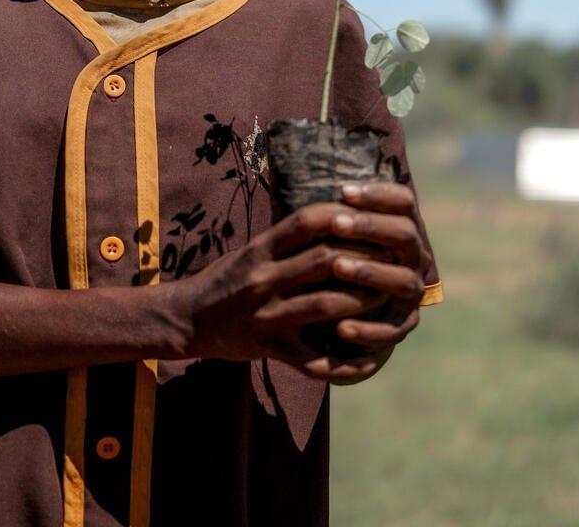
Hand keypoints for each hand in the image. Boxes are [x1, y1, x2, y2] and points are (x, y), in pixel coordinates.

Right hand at [169, 200, 389, 379]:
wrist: (186, 319)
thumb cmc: (226, 279)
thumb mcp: (251, 251)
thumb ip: (287, 238)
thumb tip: (335, 216)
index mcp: (260, 249)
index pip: (306, 220)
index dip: (343, 215)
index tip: (369, 216)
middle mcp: (263, 278)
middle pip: (324, 259)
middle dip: (364, 258)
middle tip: (392, 257)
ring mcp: (267, 315)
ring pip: (325, 304)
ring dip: (362, 300)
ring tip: (386, 296)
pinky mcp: (270, 347)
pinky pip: (314, 360)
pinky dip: (346, 363)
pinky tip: (370, 359)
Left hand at [316, 180, 428, 382]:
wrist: (340, 312)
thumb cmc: (333, 260)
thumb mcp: (335, 235)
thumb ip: (338, 213)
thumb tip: (323, 184)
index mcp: (402, 229)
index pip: (404, 202)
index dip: (379, 194)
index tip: (345, 191)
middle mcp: (415, 259)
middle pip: (406, 236)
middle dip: (372, 227)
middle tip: (337, 223)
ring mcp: (411, 294)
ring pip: (404, 281)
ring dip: (371, 272)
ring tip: (337, 266)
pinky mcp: (401, 326)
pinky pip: (393, 331)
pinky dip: (369, 330)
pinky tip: (341, 328)